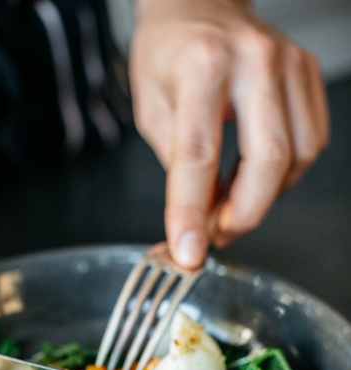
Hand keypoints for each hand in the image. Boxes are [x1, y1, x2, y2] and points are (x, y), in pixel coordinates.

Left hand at [130, 0, 329, 269]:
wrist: (199, 5)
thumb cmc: (169, 54)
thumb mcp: (151, 110)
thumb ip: (176, 165)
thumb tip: (198, 220)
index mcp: (202, 65)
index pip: (198, 155)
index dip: (193, 212)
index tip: (189, 252)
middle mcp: (254, 59)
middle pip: (267, 159)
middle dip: (244, 213)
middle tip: (217, 234)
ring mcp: (289, 63)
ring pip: (298, 156)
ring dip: (265, 196)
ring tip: (231, 201)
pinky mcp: (308, 73)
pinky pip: (312, 141)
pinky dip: (285, 173)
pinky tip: (255, 175)